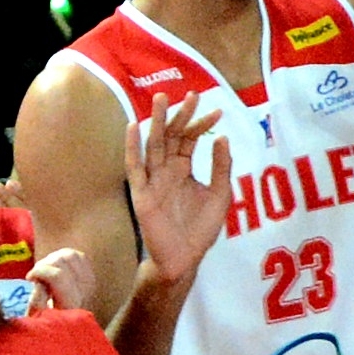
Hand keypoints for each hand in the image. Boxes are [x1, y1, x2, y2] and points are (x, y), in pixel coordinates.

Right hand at [132, 88, 236, 298]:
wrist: (185, 258)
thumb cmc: (200, 228)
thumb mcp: (219, 194)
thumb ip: (220, 167)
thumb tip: (221, 137)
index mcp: (183, 169)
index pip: (189, 139)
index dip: (201, 124)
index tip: (216, 110)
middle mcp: (166, 170)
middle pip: (170, 136)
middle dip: (179, 115)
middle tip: (191, 95)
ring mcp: (152, 180)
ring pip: (152, 145)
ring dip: (155, 122)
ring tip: (161, 99)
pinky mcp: (141, 194)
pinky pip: (134, 168)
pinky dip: (132, 147)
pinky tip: (133, 126)